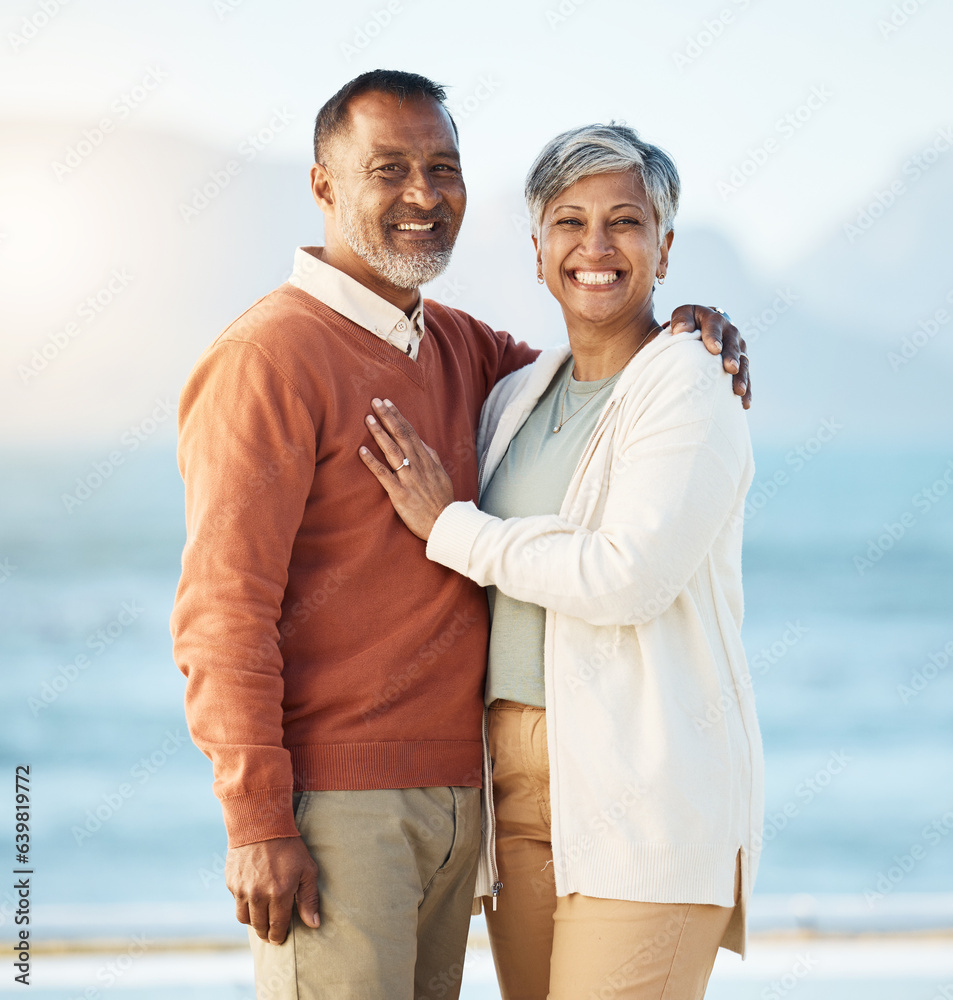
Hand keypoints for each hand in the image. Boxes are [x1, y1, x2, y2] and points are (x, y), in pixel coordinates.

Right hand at [225, 836, 319, 943]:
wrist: (261, 823)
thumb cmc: (289, 846)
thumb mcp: (307, 869)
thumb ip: (309, 898)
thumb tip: (313, 924)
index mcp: (279, 894)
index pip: (277, 927)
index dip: (278, 936)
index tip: (280, 938)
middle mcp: (258, 895)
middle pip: (259, 926)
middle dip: (266, 933)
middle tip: (271, 933)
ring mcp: (242, 889)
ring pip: (245, 918)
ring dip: (253, 921)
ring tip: (261, 918)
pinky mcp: (231, 882)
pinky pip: (236, 902)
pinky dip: (244, 904)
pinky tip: (253, 897)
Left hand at [359, 397, 454, 540]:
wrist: (444, 524)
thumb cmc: (442, 501)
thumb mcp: (441, 475)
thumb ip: (431, 457)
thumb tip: (422, 443)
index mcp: (427, 460)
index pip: (410, 433)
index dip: (398, 416)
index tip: (388, 402)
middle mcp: (417, 466)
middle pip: (401, 436)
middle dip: (388, 417)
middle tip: (375, 402)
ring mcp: (408, 479)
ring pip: (392, 451)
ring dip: (379, 434)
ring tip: (368, 419)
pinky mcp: (400, 494)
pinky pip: (384, 475)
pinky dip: (372, 462)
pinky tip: (361, 451)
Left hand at [670, 305, 750, 408]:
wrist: (703, 324)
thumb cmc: (688, 322)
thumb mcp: (683, 315)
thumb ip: (681, 321)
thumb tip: (681, 331)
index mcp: (714, 319)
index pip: (714, 326)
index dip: (714, 337)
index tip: (714, 350)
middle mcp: (730, 332)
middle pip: (732, 345)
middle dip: (732, 358)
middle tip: (731, 369)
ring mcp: (738, 348)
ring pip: (743, 362)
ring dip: (742, 377)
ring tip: (739, 392)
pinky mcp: (741, 362)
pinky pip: (745, 376)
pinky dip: (746, 389)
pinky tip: (744, 404)